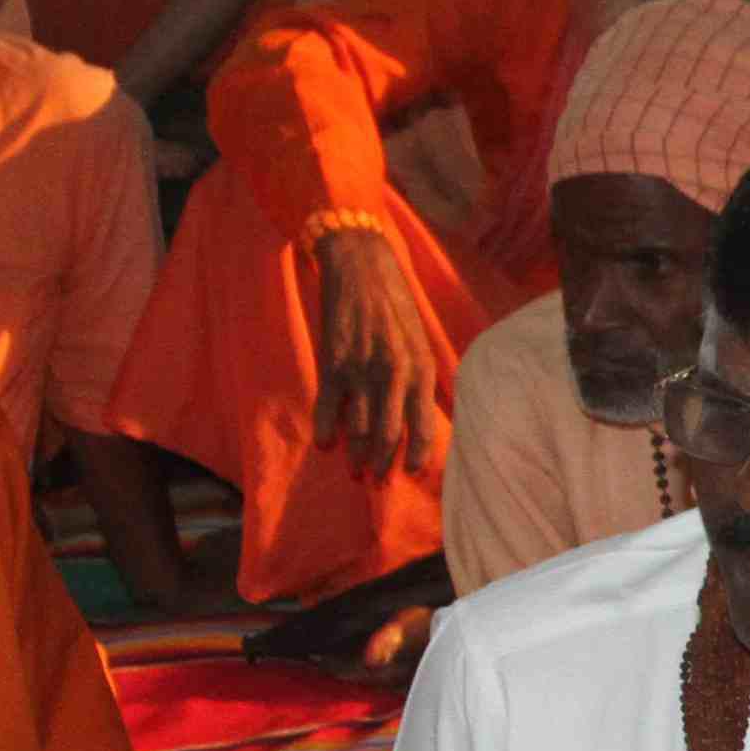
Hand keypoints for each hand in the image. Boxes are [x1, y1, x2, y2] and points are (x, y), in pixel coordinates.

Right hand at [305, 226, 455, 482]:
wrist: (361, 267)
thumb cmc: (395, 305)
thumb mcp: (420, 340)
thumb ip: (422, 378)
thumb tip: (424, 415)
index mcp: (421, 369)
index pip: (423, 425)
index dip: (416, 455)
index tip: (409, 473)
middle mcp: (394, 374)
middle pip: (389, 434)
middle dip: (382, 464)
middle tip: (377, 482)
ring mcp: (362, 370)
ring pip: (359, 427)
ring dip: (356, 455)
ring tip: (355, 473)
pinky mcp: (333, 363)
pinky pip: (329, 407)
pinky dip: (326, 430)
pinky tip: (325, 445)